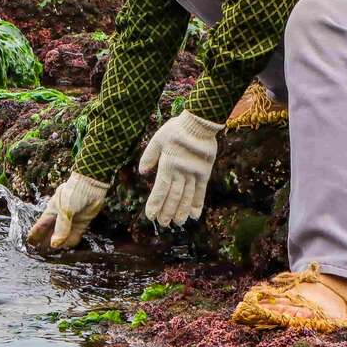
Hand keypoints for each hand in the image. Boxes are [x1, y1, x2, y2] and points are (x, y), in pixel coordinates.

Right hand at [27, 172, 108, 250]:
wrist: (91, 185)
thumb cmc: (73, 193)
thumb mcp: (65, 210)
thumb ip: (61, 227)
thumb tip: (54, 244)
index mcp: (51, 211)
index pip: (40, 226)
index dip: (35, 235)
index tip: (30, 244)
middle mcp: (59, 217)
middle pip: (50, 233)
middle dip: (46, 242)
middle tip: (41, 254)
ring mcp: (71, 220)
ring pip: (63, 235)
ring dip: (59, 244)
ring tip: (54, 255)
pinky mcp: (81, 223)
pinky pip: (74, 235)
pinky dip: (71, 242)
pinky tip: (67, 248)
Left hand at [137, 111, 220, 226]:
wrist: (200, 123)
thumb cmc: (177, 129)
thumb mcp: (158, 138)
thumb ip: (149, 156)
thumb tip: (141, 172)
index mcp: (168, 164)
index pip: (160, 189)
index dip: (155, 204)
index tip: (151, 216)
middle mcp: (181, 172)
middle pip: (173, 196)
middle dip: (167, 211)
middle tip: (163, 224)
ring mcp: (194, 174)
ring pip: (187, 197)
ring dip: (181, 211)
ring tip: (177, 223)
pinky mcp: (204, 173)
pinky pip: (201, 191)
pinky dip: (198, 204)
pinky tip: (194, 215)